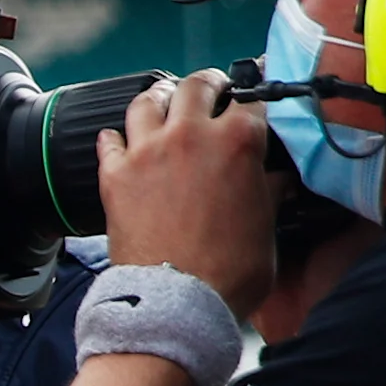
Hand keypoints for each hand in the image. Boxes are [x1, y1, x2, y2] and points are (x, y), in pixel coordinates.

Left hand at [97, 72, 276, 318]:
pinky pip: (108, 139)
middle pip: (197, 85)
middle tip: (212, 91)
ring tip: (165, 104)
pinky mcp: (113, 174)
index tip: (253, 105)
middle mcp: (190, 134)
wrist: (176, 300)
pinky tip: (121, 141)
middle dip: (209, 85)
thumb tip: (277, 178)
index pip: (252, 102)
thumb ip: (270, 192)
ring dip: (160, 99)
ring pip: (147, 101)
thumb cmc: (230, 272)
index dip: (255, 102)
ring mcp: (147, 151)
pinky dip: (116, 137)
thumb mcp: (268, 227)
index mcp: (239, 141)